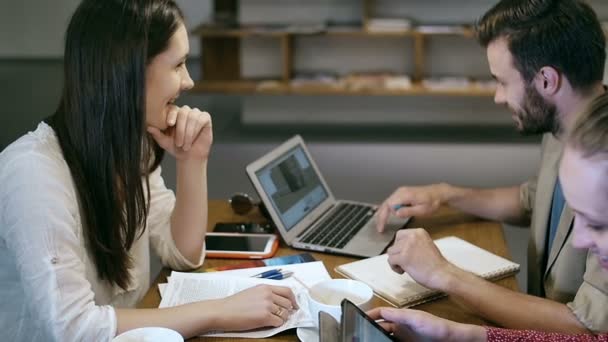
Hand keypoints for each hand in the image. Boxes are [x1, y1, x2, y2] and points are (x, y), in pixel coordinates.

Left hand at [147, 105, 212, 160]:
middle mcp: (185, 111)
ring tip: (186, 145)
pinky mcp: (205, 118)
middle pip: (183, 112)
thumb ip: (157, 134)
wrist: (190, 156)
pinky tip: (194, 138)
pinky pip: (201, 119)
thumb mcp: (164, 142)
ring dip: (188, 133)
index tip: (169, 124)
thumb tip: (148, 127)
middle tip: (179, 144)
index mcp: (174, 114)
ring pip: (192, 116)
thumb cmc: (176, 148)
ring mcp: (196, 114)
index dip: (171, 115)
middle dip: (180, 129)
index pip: (173, 108)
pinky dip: (196, 130)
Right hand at [214, 284, 298, 330]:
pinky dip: (277, 324)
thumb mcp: (252, 292)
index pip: (287, 291)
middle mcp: (268, 294)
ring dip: (282, 318)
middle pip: (288, 303)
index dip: (293, 299)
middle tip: (284, 315)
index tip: (294, 305)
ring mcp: (267, 305)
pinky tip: (270, 323)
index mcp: (265, 287)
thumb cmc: (234, 304)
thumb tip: (278, 302)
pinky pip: (279, 322)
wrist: (223, 311)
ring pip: (285, 314)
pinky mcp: (265, 316)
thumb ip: (266, 294)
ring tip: (274, 320)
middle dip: (288, 311)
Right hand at [367, 307, 486, 341]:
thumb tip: (380, 312)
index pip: (379, 314)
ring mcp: (403, 336)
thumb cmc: (435, 326)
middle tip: (358, 334)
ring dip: (376, 337)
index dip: (368, 315)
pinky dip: (385, 341)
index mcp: (400, 316)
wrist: (450, 338)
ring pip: (385, 336)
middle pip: (379, 326)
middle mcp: (399, 325)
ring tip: (367, 339)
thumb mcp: (415, 318)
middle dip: (369, 329)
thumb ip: (398, 315)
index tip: (356, 320)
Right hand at [376, 184, 447, 231]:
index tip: (382, 228)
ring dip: (382, 213)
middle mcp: (400, 191)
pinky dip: (387, 209)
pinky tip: (386, 217)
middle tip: (379, 228)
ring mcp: (400, 191)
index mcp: (404, 195)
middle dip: (380, 217)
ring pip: (386, 203)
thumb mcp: (422, 209)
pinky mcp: (401, 193)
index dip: (383, 218)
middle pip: (385, 204)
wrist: (438, 193)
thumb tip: (396, 214)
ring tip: (381, 224)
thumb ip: (408, 211)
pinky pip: (391, 201)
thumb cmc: (433, 202)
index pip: (388, 206)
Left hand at [386, 229, 454, 289]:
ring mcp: (408, 246)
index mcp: (419, 232)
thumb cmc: (434, 264)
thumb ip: (412, 243)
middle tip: (407, 263)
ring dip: (396, 261)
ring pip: (390, 252)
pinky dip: (394, 268)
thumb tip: (396, 247)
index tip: (407, 254)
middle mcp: (413, 236)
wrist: (442, 275)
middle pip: (394, 244)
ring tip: (406, 268)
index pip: (399, 235)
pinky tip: (403, 271)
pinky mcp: (403, 258)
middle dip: (398, 254)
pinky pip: (390, 260)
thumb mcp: (425, 245)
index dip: (400, 246)